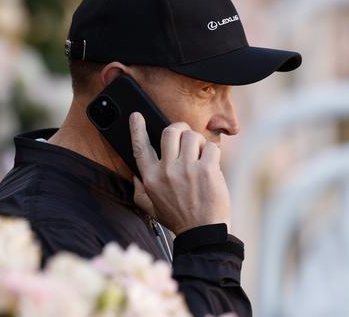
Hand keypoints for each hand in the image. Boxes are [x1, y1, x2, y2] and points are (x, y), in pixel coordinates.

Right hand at [129, 112, 230, 234]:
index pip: (140, 148)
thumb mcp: (151, 207)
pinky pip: (210, 147)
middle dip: (180, 129)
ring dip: (198, 141)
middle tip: (187, 136)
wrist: (202, 233)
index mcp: (151, 178)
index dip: (137, 129)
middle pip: (170, 132)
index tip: (137, 116)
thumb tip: (135, 174)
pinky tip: (212, 164)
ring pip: (191, 136)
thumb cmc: (179, 219)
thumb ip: (140, 190)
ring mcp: (186, 169)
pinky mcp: (206, 170)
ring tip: (201, 154)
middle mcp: (166, 171)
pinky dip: (213, 152)